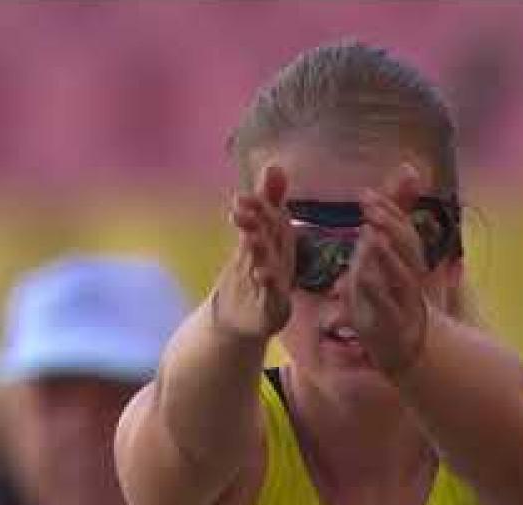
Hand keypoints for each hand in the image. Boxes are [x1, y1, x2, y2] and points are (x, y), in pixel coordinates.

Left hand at [209, 165, 294, 339]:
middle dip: (260, 224)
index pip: (274, 221)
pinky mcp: (273, 310)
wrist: (239, 321)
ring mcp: (279, 287)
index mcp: (279, 244)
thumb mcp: (256, 236)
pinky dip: (269, 285)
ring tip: (250, 237)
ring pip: (272, 265)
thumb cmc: (253, 274)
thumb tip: (275, 165)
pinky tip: (261, 272)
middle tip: (242, 209)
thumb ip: (266, 203)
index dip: (262, 208)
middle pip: (273, 240)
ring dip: (262, 250)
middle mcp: (282, 262)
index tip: (242, 198)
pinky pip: (272, 296)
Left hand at [345, 164, 433, 379]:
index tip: (366, 193)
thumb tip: (366, 228)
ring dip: (387, 254)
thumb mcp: (384, 279)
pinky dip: (375, 291)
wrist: (408, 354)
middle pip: (407, 246)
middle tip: (367, 205)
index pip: (403, 231)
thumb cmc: (391, 310)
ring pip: (403, 275)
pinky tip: (362, 276)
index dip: (387, 210)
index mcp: (409, 266)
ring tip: (371, 233)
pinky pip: (387, 306)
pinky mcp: (393, 325)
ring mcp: (406, 302)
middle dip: (388, 223)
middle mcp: (411, 280)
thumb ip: (379, 253)